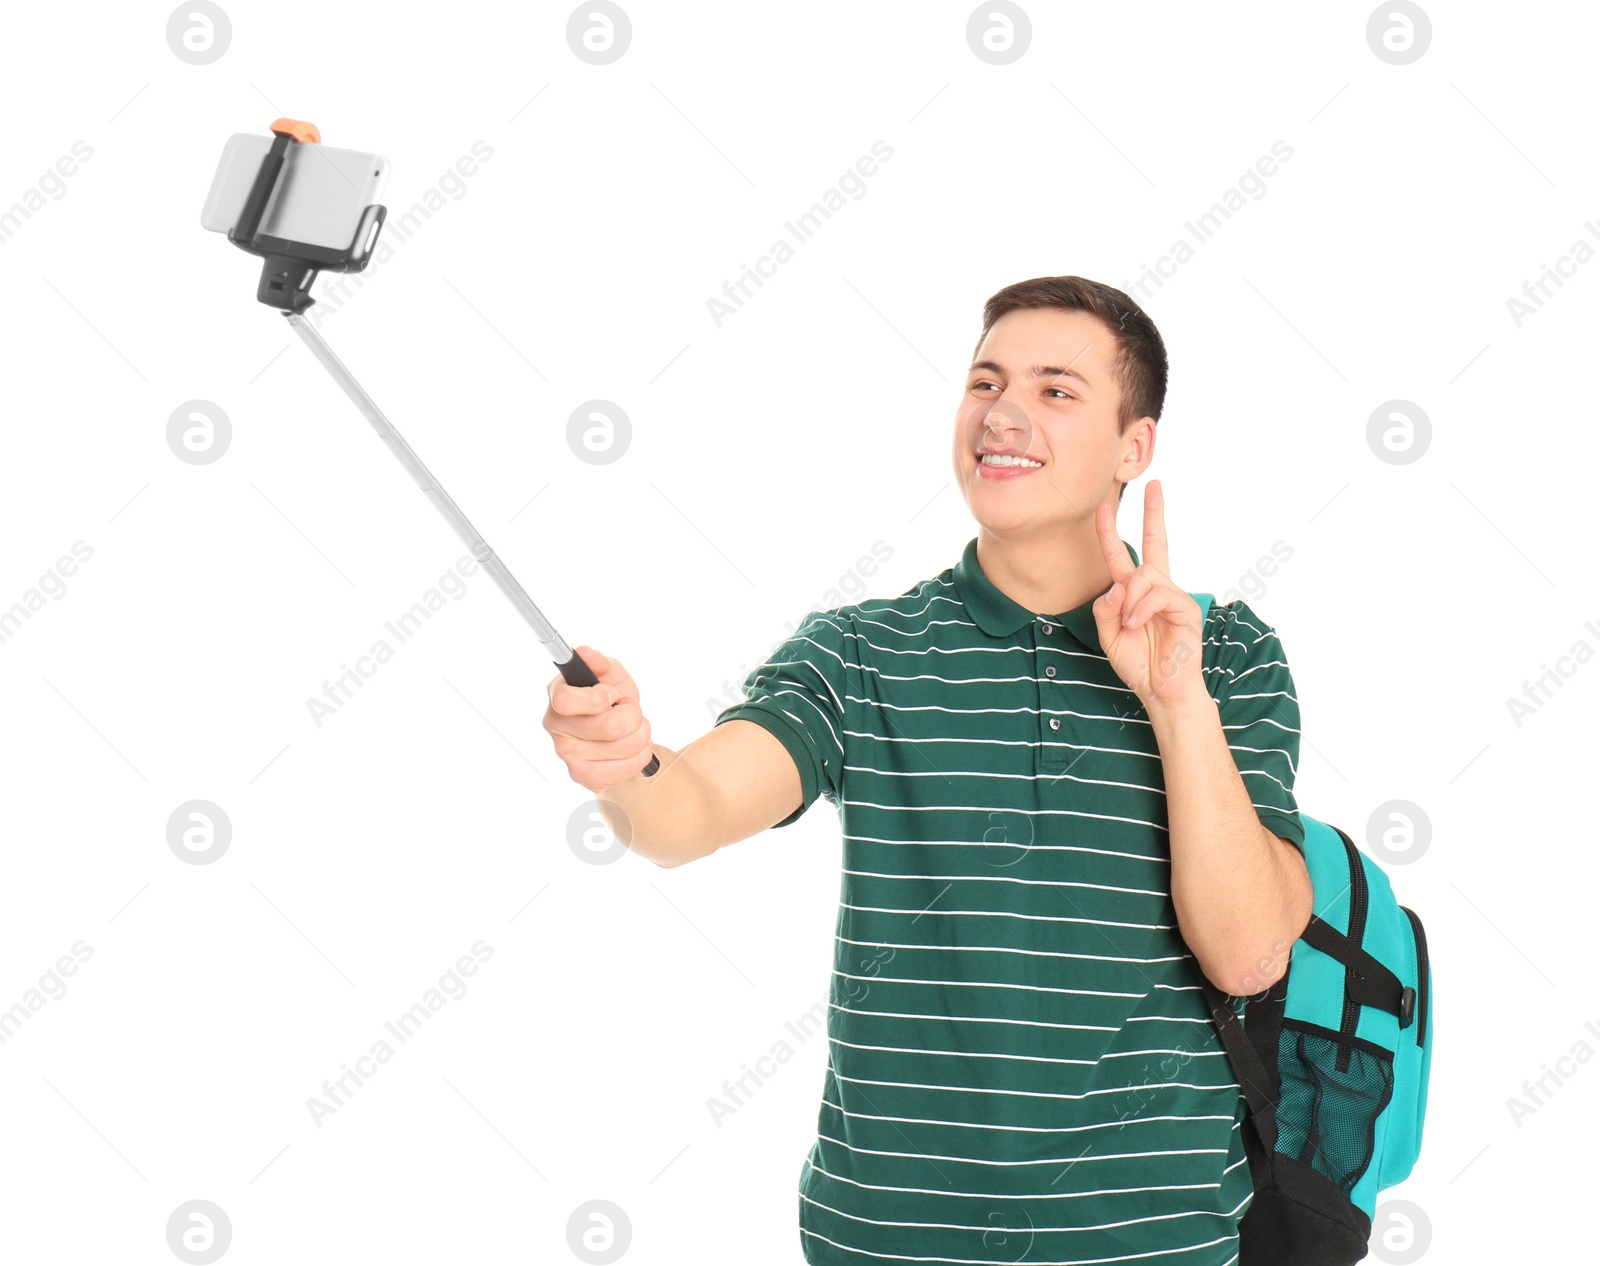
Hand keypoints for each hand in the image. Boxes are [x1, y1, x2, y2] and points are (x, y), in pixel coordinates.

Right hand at [542, 645, 655, 790]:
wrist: (622, 737)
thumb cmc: (614, 703)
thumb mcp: (612, 677)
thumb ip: (601, 664)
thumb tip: (585, 653)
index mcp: (557, 695)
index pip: (565, 700)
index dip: (596, 699)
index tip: (612, 696)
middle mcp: (556, 725)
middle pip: (608, 727)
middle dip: (633, 716)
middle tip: (630, 711)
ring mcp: (567, 754)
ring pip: (624, 746)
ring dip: (642, 734)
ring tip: (635, 729)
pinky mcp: (583, 775)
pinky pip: (627, 766)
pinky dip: (641, 755)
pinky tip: (634, 749)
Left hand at [1092, 480, 1208, 712]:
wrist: (1161, 690)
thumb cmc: (1138, 664)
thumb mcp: (1108, 634)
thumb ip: (1105, 608)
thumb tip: (1117, 585)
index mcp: (1135, 594)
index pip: (1122, 557)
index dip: (1110, 534)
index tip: (1102, 509)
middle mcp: (1156, 589)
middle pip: (1156, 543)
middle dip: (1154, 513)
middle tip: (1154, 484)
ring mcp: (1173, 596)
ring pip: (1144, 576)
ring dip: (1131, 600)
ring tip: (1131, 625)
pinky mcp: (1186, 607)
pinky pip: (1158, 594)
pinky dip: (1142, 609)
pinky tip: (1139, 625)